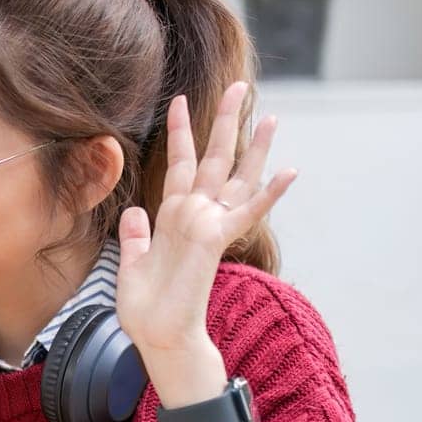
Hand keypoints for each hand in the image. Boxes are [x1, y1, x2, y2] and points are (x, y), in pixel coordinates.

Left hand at [116, 81, 297, 359]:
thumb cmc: (146, 307)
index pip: (179, 164)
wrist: (158, 336)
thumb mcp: (132, 263)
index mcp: (173, 216)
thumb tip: (134, 210)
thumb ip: (135, 235)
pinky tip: (289, 171)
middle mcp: (195, 215)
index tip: (177, 100)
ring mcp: (208, 226)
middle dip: (225, 122)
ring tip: (272, 115)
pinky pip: (247, 212)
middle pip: (214, 158)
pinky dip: (268, 193)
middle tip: (239, 85)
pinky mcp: (216, 241)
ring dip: (255, 147)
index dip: (179, 132)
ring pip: (236, 177)